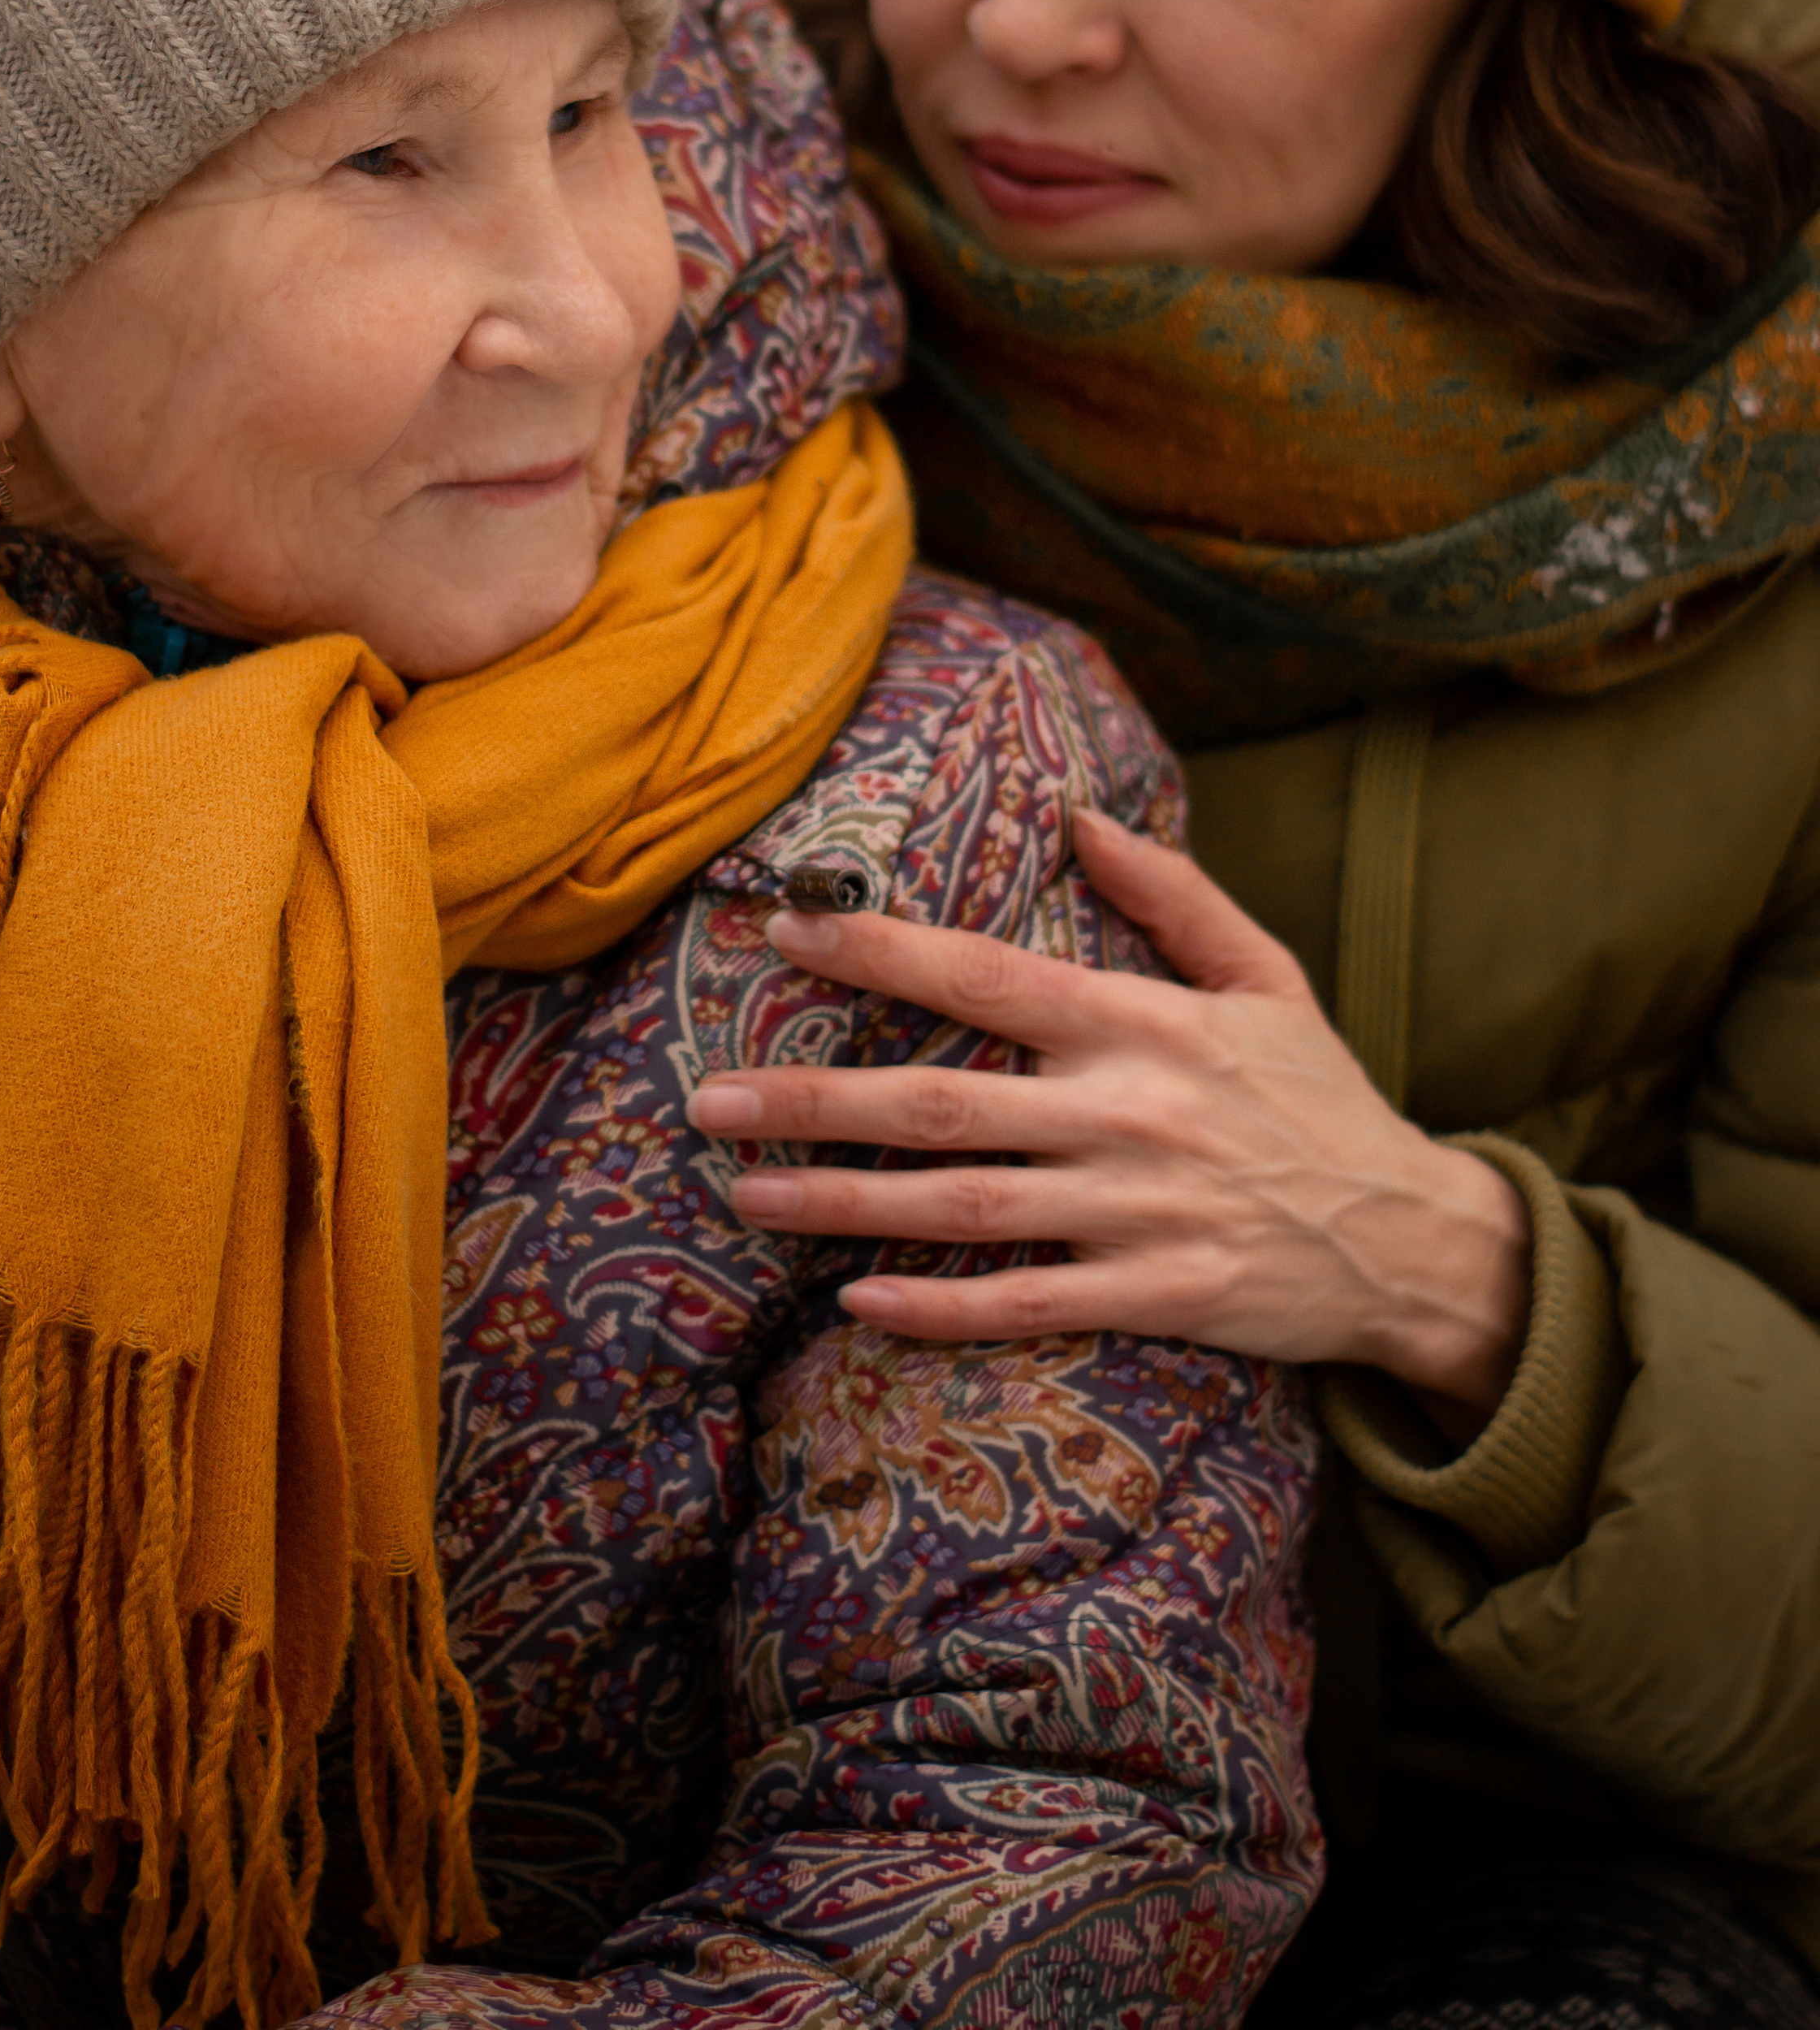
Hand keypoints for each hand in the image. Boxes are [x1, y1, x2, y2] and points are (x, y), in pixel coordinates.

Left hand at [689, 808, 1530, 1425]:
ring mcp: (1137, 1214)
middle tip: (709, 1099)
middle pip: (941, 1103)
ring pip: (959, 1208)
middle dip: (815, 1099)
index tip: (785, 931)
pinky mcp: (1154, 1299)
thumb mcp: (1266, 977)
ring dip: (841, 1205)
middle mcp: (1128, 1115)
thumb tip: (1081, 817)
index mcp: (1143, 1025)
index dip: (881, 952)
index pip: (987, 976)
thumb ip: (1173, 895)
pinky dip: (937, 1309)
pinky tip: (852, 1302)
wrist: (1414, 1240)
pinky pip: (1024, 1306)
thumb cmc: (1320, 1098)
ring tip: (744, 1194)